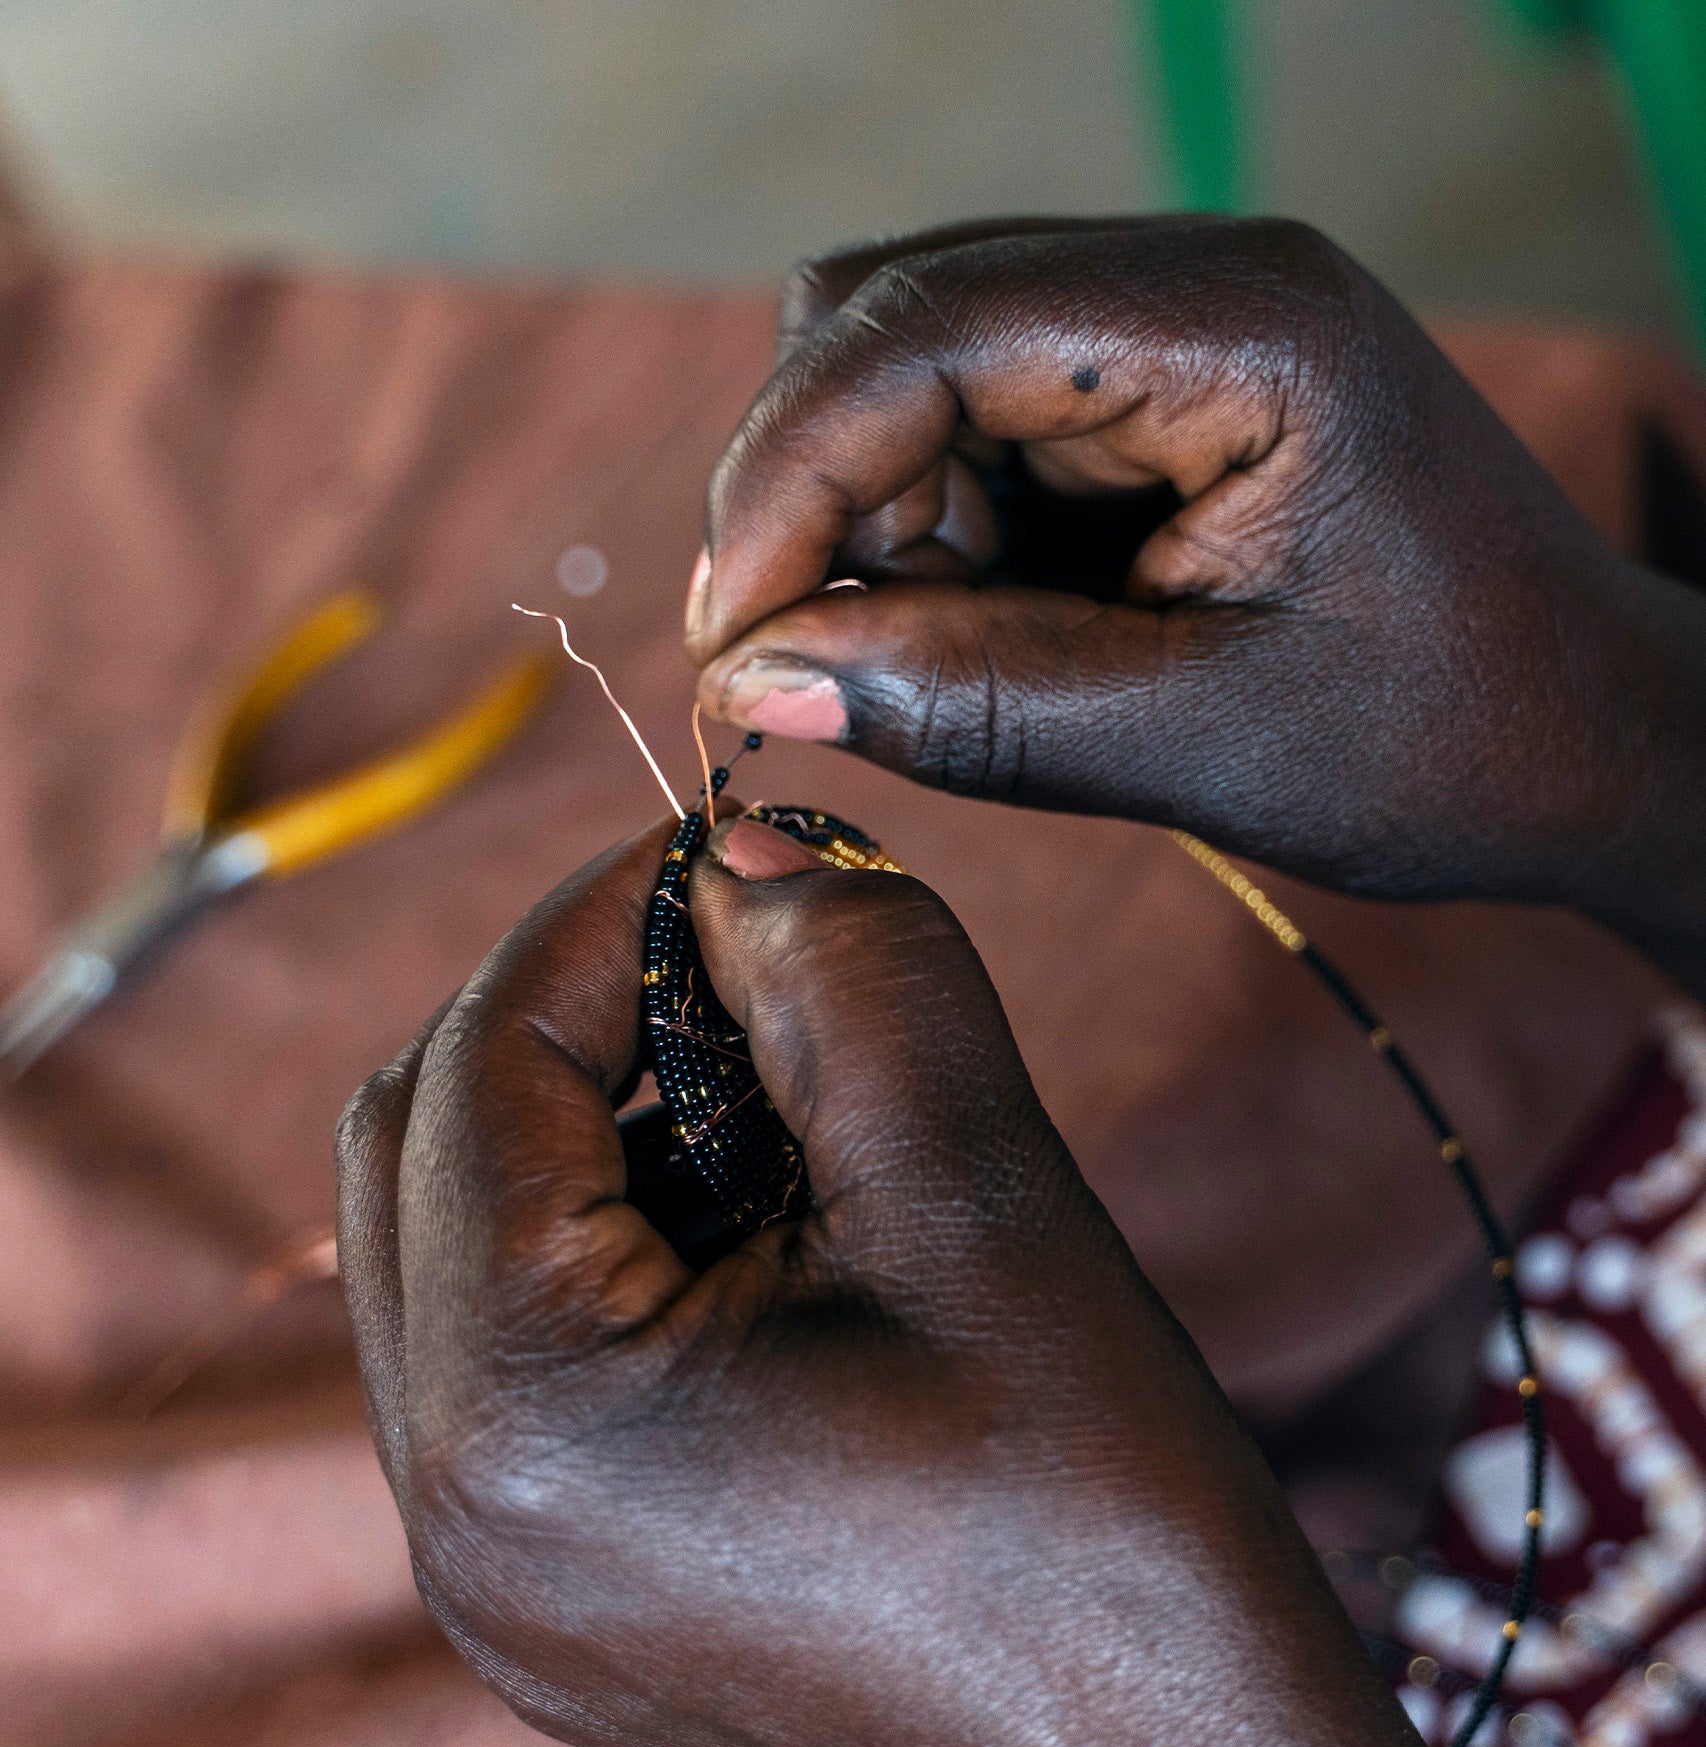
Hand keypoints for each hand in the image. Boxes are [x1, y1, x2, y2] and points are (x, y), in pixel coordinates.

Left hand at [337, 816, 1630, 1746]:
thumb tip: (746, 852)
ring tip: (785, 1127)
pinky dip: (609, 1256)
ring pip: (459, 1254)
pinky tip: (773, 1252)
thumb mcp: (980, 1191)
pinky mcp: (557, 1608)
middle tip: (752, 976)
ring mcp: (493, 1581)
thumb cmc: (1107, 1521)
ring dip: (593, 1137)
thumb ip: (848, 969)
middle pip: (423, 1148)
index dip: (601, 920)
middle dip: (578, 1023)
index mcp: (526, 1412)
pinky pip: (516, 1368)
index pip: (485, 1061)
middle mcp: (455, 1514)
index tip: (726, 854)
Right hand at [686, 217, 1705, 985]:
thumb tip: (755, 687)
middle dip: (811, 499)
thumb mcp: (1202, 742)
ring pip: (904, 372)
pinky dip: (923, 539)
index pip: (926, 329)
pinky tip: (968, 634)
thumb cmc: (1442, 741)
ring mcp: (1163, 329)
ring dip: (865, 525)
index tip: (729, 640)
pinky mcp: (1143, 394)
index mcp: (1239, 327)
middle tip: (795, 673)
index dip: (789, 479)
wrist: (1577, 739)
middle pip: (889, 318)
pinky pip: (964, 432)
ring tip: (923, 668)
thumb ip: (975, 704)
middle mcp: (1190, 283)